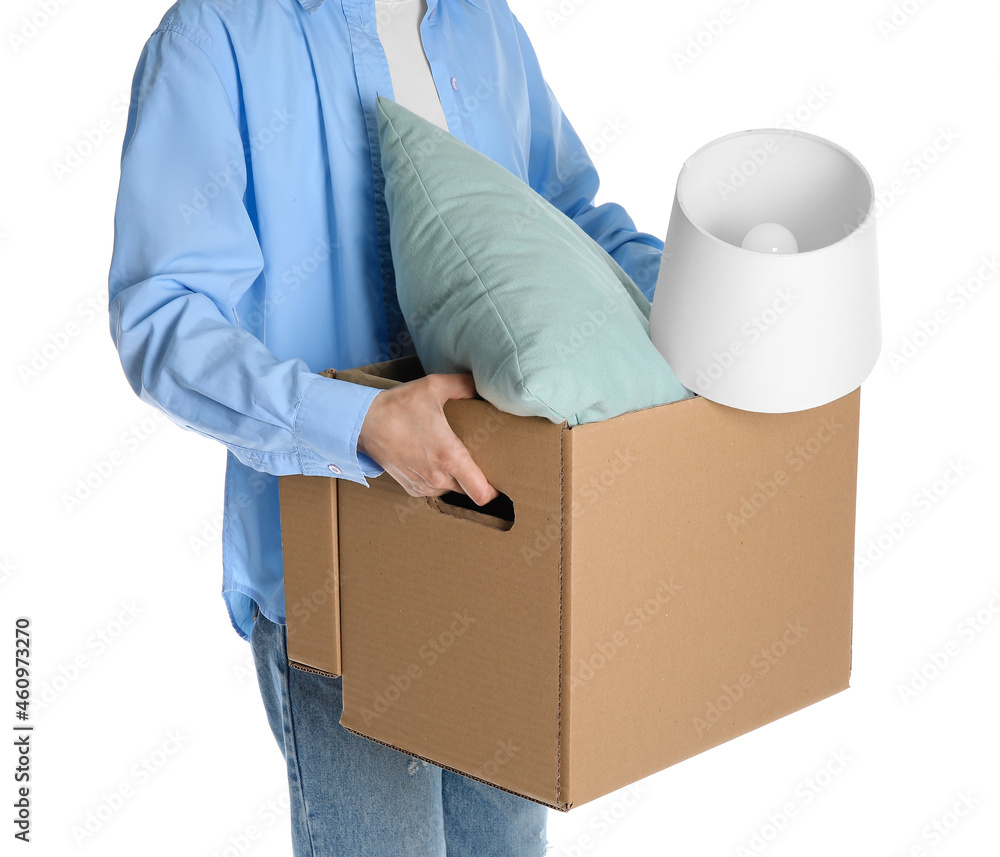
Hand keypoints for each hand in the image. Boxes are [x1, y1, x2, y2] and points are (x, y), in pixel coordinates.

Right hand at [357, 373, 497, 505]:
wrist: (362, 423)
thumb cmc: (399, 405)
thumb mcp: (434, 386)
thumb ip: (464, 384)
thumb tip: (484, 383)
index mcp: (450, 457)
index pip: (482, 494)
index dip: (495, 490)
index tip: (500, 478)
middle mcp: (438, 477)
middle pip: (470, 491)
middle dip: (478, 479)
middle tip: (480, 459)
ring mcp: (423, 485)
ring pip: (452, 490)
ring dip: (457, 479)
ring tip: (455, 456)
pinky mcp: (411, 487)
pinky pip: (435, 489)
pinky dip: (439, 479)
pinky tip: (435, 460)